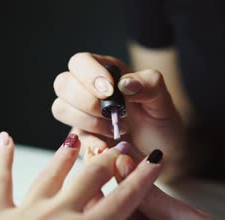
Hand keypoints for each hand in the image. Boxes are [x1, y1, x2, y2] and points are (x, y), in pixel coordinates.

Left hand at [0, 132, 162, 219]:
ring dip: (65, 155)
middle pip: (90, 176)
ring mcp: (29, 211)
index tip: (153, 161)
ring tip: (75, 140)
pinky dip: (2, 159)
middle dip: (108, 159)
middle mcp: (59, 216)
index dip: (142, 178)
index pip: (123, 200)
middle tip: (118, 148)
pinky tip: (4, 139)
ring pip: (52, 174)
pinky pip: (1, 181)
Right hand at [51, 53, 184, 179]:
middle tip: (114, 113)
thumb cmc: (162, 121)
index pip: (80, 62)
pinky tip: (110, 146)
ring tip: (116, 129)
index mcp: (107, 73)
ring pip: (60, 108)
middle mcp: (89, 91)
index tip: (110, 91)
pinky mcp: (83, 139)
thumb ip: (149, 85)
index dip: (89, 74)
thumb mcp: (163, 100)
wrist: (163, 153)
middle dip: (86, 100)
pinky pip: (71, 139)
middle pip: (63, 83)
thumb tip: (124, 84)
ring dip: (86, 121)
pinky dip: (89, 143)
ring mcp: (83, 115)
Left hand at [99, 155, 224, 219]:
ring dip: (129, 198)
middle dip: (118, 193)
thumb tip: (124, 166)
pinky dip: (138, 208)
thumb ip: (147, 193)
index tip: (109, 165)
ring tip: (137, 174)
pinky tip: (146, 192)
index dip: (106, 193)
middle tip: (123, 163)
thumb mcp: (176, 219)